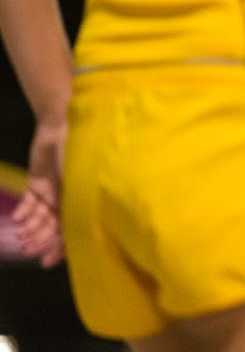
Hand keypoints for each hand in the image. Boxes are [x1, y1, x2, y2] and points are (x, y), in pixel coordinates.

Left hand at [13, 121, 65, 267]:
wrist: (63, 130)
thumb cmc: (78, 155)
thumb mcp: (76, 184)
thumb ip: (70, 206)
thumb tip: (66, 234)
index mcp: (80, 202)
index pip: (70, 231)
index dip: (59, 248)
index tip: (47, 262)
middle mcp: (66, 200)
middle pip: (52, 227)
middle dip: (40, 241)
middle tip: (27, 251)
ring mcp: (52, 192)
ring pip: (39, 217)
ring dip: (29, 228)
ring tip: (20, 237)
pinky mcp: (38, 183)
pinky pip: (30, 201)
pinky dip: (23, 211)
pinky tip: (16, 218)